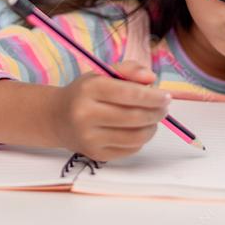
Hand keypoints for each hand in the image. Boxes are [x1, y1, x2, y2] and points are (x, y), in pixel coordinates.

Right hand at [51, 61, 171, 161]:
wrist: (57, 118)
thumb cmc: (85, 93)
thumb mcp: (102, 74)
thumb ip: (129, 70)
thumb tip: (151, 78)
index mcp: (89, 89)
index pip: (129, 94)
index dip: (153, 96)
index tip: (166, 96)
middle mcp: (86, 114)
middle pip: (134, 117)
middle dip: (156, 113)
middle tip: (164, 108)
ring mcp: (90, 138)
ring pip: (135, 136)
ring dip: (152, 127)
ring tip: (153, 119)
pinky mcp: (96, 155)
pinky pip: (130, 149)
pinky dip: (141, 140)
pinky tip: (138, 129)